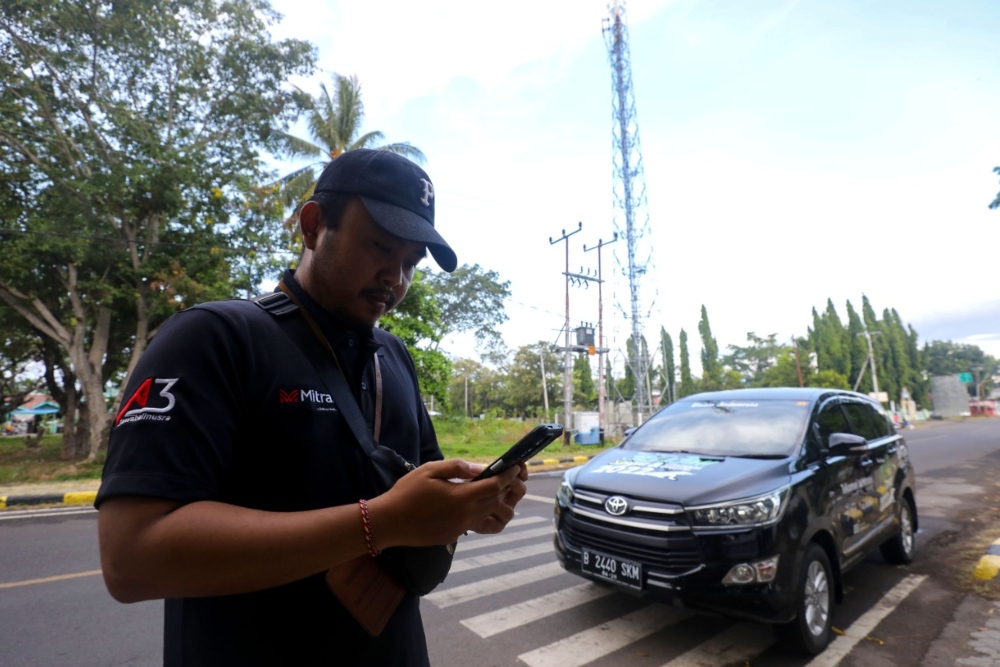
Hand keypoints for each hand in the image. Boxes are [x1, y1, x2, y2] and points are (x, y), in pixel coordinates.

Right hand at [369, 459, 525, 547]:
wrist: (390, 522)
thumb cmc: (407, 492)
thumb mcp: (430, 470)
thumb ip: (457, 467)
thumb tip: (479, 468)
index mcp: (461, 497)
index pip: (495, 486)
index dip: (507, 476)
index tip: (514, 467)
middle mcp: (466, 515)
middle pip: (497, 502)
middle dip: (505, 489)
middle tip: (505, 477)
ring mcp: (461, 528)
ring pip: (490, 517)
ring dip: (497, 505)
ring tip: (492, 493)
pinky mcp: (454, 536)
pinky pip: (476, 525)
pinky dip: (482, 515)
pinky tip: (473, 505)